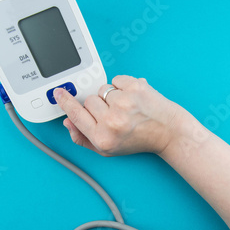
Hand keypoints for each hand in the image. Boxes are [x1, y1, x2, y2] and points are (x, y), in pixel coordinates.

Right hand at [54, 75, 181, 156]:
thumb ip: (84, 138)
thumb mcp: (109, 149)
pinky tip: (133, 99)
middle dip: (99, 105)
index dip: (66, 103)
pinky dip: (123, 86)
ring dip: (111, 96)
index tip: (60, 93)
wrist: (168, 132)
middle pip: (89, 100)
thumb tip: (69, 122)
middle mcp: (112, 121)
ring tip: (126, 108)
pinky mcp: (135, 88)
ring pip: (102, 89)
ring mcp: (124, 103)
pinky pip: (116, 79)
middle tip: (115, 114)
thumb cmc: (140, 140)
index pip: (76, 115)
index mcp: (103, 138)